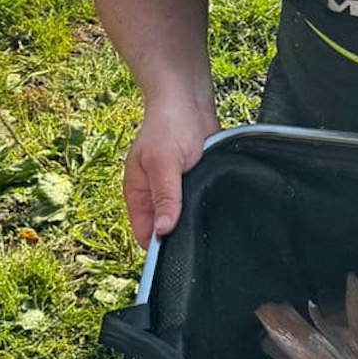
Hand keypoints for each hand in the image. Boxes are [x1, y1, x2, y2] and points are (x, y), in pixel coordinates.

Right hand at [121, 96, 216, 245]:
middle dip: (179, 235)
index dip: (157, 247)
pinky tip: (219, 211)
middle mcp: (155, 194)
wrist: (189, 100)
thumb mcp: (164, 164)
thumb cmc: (168, 126)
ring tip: (210, 226)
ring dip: (196, 221)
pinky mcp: (196, 182)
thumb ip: (165, 197)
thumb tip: (163, 231)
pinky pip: (200, 202)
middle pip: (166, 228)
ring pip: (185, 217)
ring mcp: (176, 189)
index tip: (176, 257)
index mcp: (137, 193)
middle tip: (198, 243)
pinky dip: (208, 206)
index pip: (144, 232)